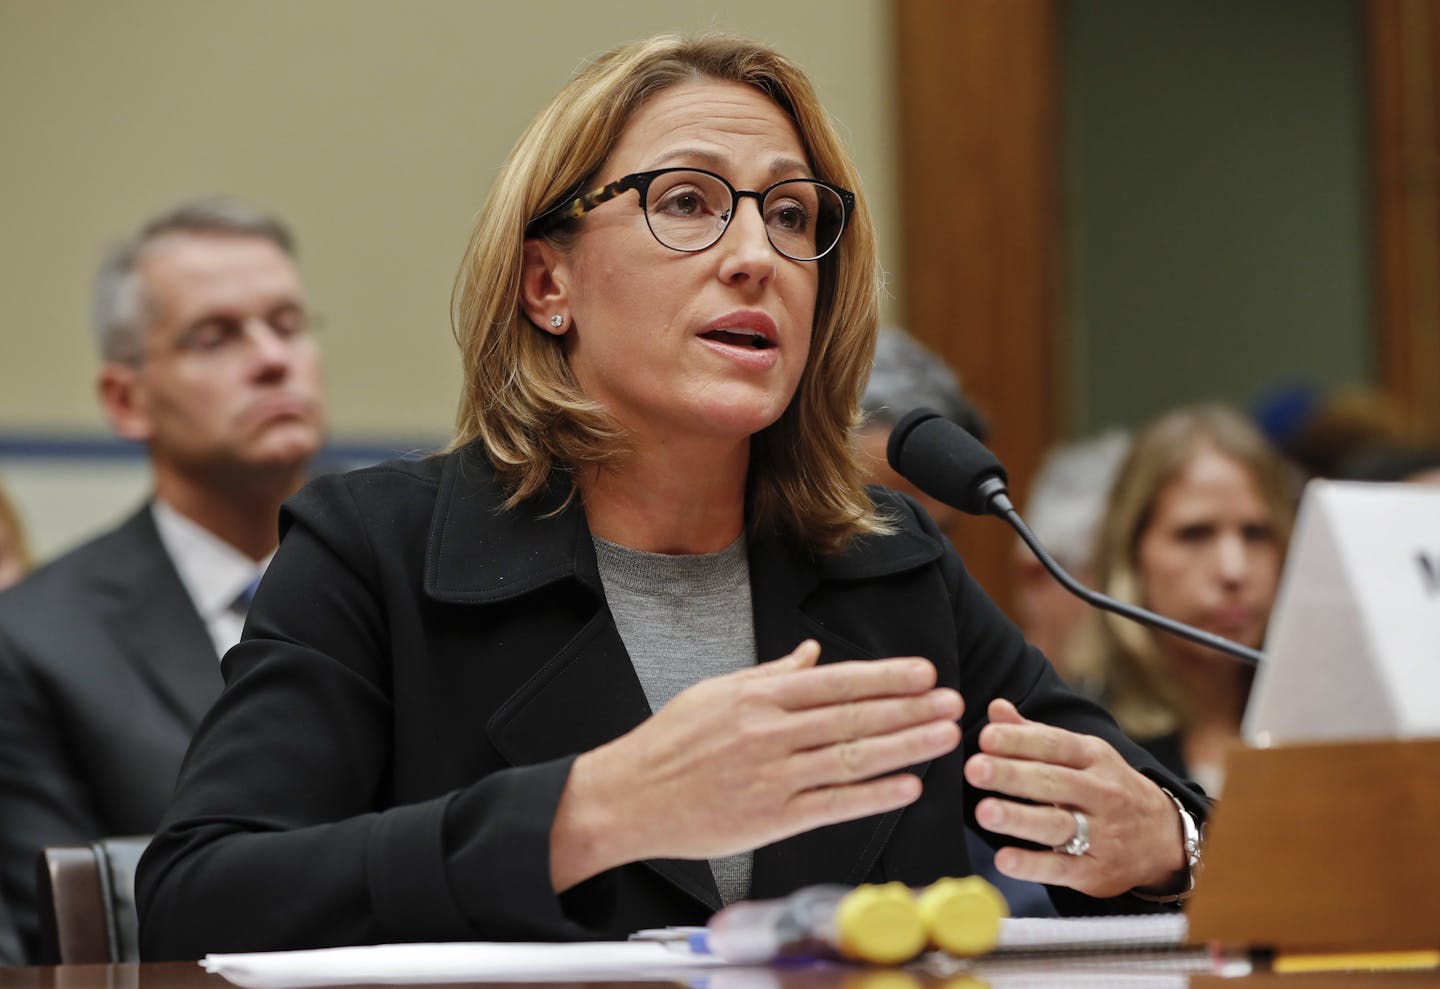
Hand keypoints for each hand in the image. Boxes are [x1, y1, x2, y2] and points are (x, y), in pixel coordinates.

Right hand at [550, 640, 962, 890]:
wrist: (628, 797)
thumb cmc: (669, 743)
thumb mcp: (715, 692)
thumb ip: (771, 674)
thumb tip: (812, 653)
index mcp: (758, 697)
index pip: (836, 682)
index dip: (884, 677)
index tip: (923, 672)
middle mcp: (770, 733)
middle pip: (854, 718)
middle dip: (910, 709)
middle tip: (952, 702)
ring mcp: (772, 777)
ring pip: (852, 759)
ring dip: (905, 748)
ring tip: (944, 737)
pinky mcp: (770, 819)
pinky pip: (833, 804)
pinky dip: (873, 795)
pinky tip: (907, 787)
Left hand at [964, 698, 1184, 897]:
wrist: (1164, 837)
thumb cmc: (1106, 787)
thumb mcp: (1082, 755)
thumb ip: (1035, 735)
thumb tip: (996, 710)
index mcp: (1093, 758)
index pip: (1054, 745)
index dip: (1020, 741)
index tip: (986, 737)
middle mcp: (1100, 793)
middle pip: (1053, 782)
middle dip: (1013, 775)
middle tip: (975, 769)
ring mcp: (1102, 833)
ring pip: (1057, 824)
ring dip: (1019, 818)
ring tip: (985, 811)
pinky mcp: (1096, 871)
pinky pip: (1062, 867)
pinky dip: (1033, 865)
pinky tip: (1004, 860)